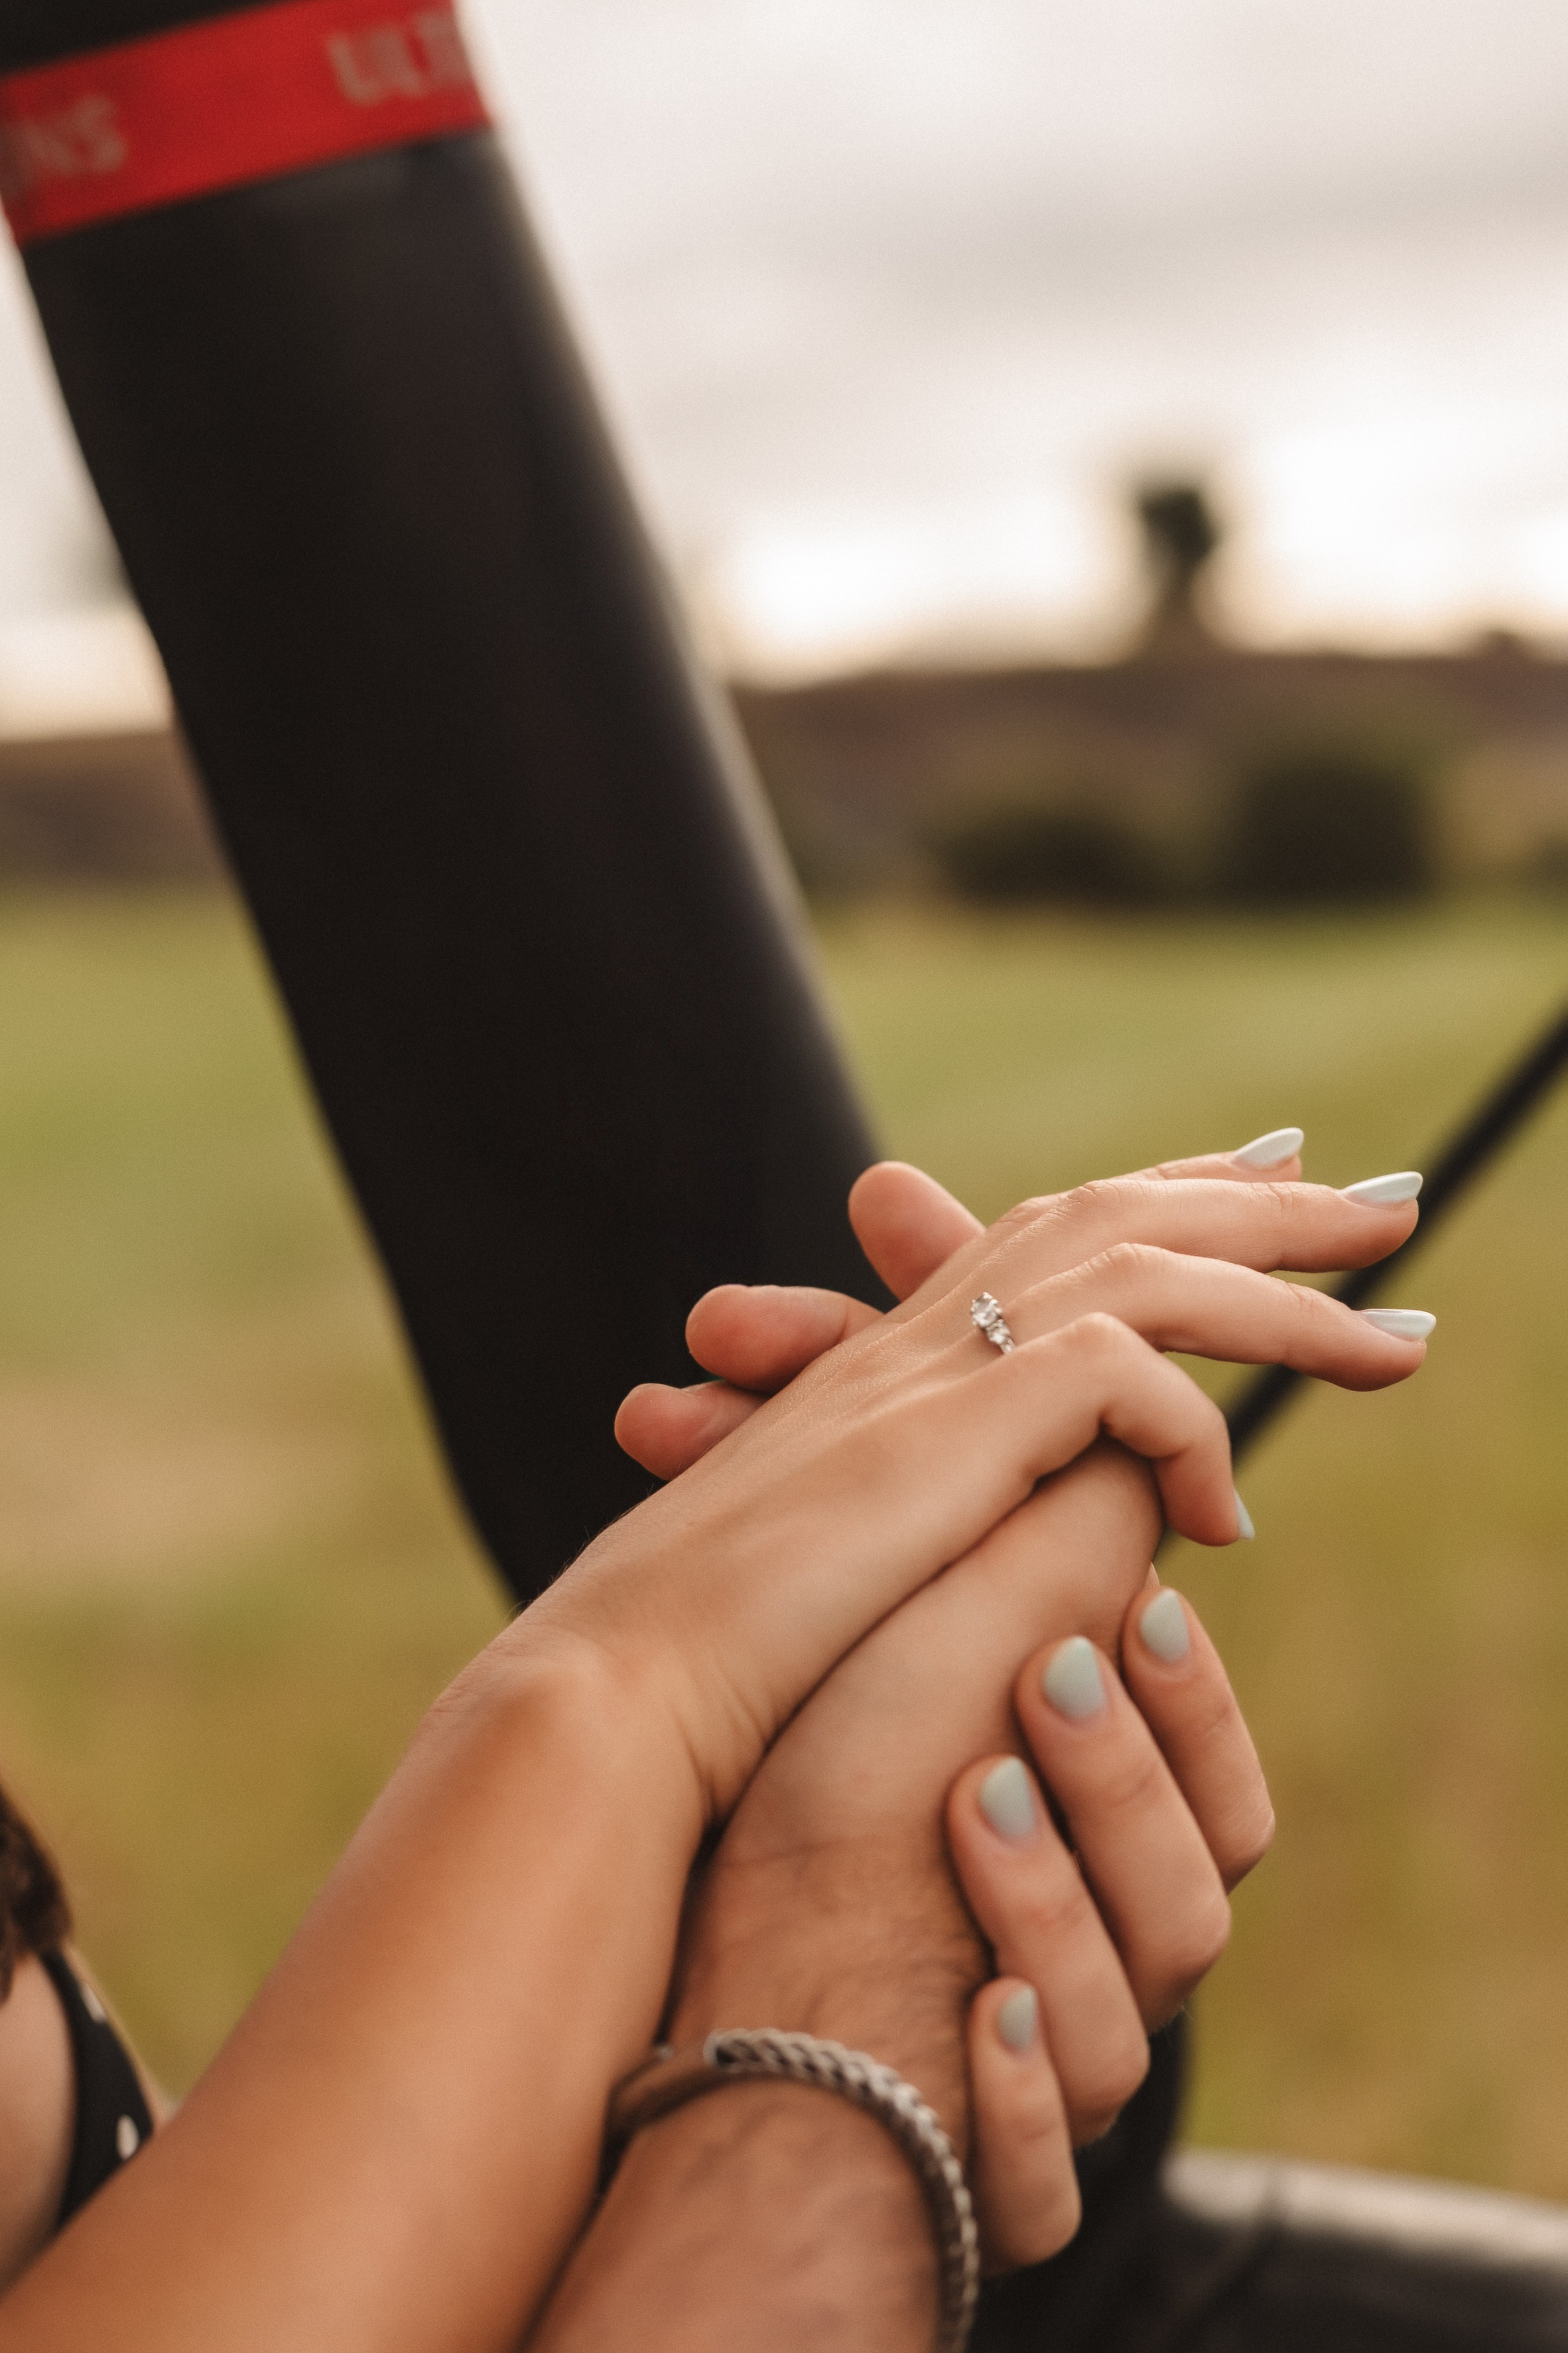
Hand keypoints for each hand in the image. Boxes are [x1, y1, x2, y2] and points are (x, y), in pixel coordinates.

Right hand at [536, 1151, 1419, 1829]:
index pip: (1051, 1238)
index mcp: (898, 1363)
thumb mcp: (870, 1570)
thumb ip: (976, 1523)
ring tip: (1401, 1327)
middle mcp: (919, 1344)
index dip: (1160, 1201)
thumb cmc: (718, 1665)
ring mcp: (933, 1374)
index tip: (1262, 1187)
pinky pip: (1127, 1383)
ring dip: (1285, 1291)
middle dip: (1255, 1208)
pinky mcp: (953, 1427)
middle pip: (1115, 1218)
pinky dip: (1193, 1435)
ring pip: (1145, 1269)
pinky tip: (1225, 1515)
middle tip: (1382, 1204)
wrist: (625, 1692)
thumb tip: (1096, 1520)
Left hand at [664, 1441, 1266, 2265]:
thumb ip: (1044, 1572)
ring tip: (970, 1806)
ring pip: (1123, 2041)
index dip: (1191, 1706)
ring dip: (1055, 1915)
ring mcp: (1041, 2083)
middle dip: (1122, 1789)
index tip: (1135, 1608)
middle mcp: (1100, 1970)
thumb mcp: (927, 1656)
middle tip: (1043, 1678)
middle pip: (1191, 1905)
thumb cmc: (814, 1778)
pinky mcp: (977, 2180)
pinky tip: (981, 2019)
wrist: (693, 1948)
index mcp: (1112, 1856)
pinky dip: (1016, 2098)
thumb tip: (1135, 1439)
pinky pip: (1037, 2180)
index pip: (1220, 1798)